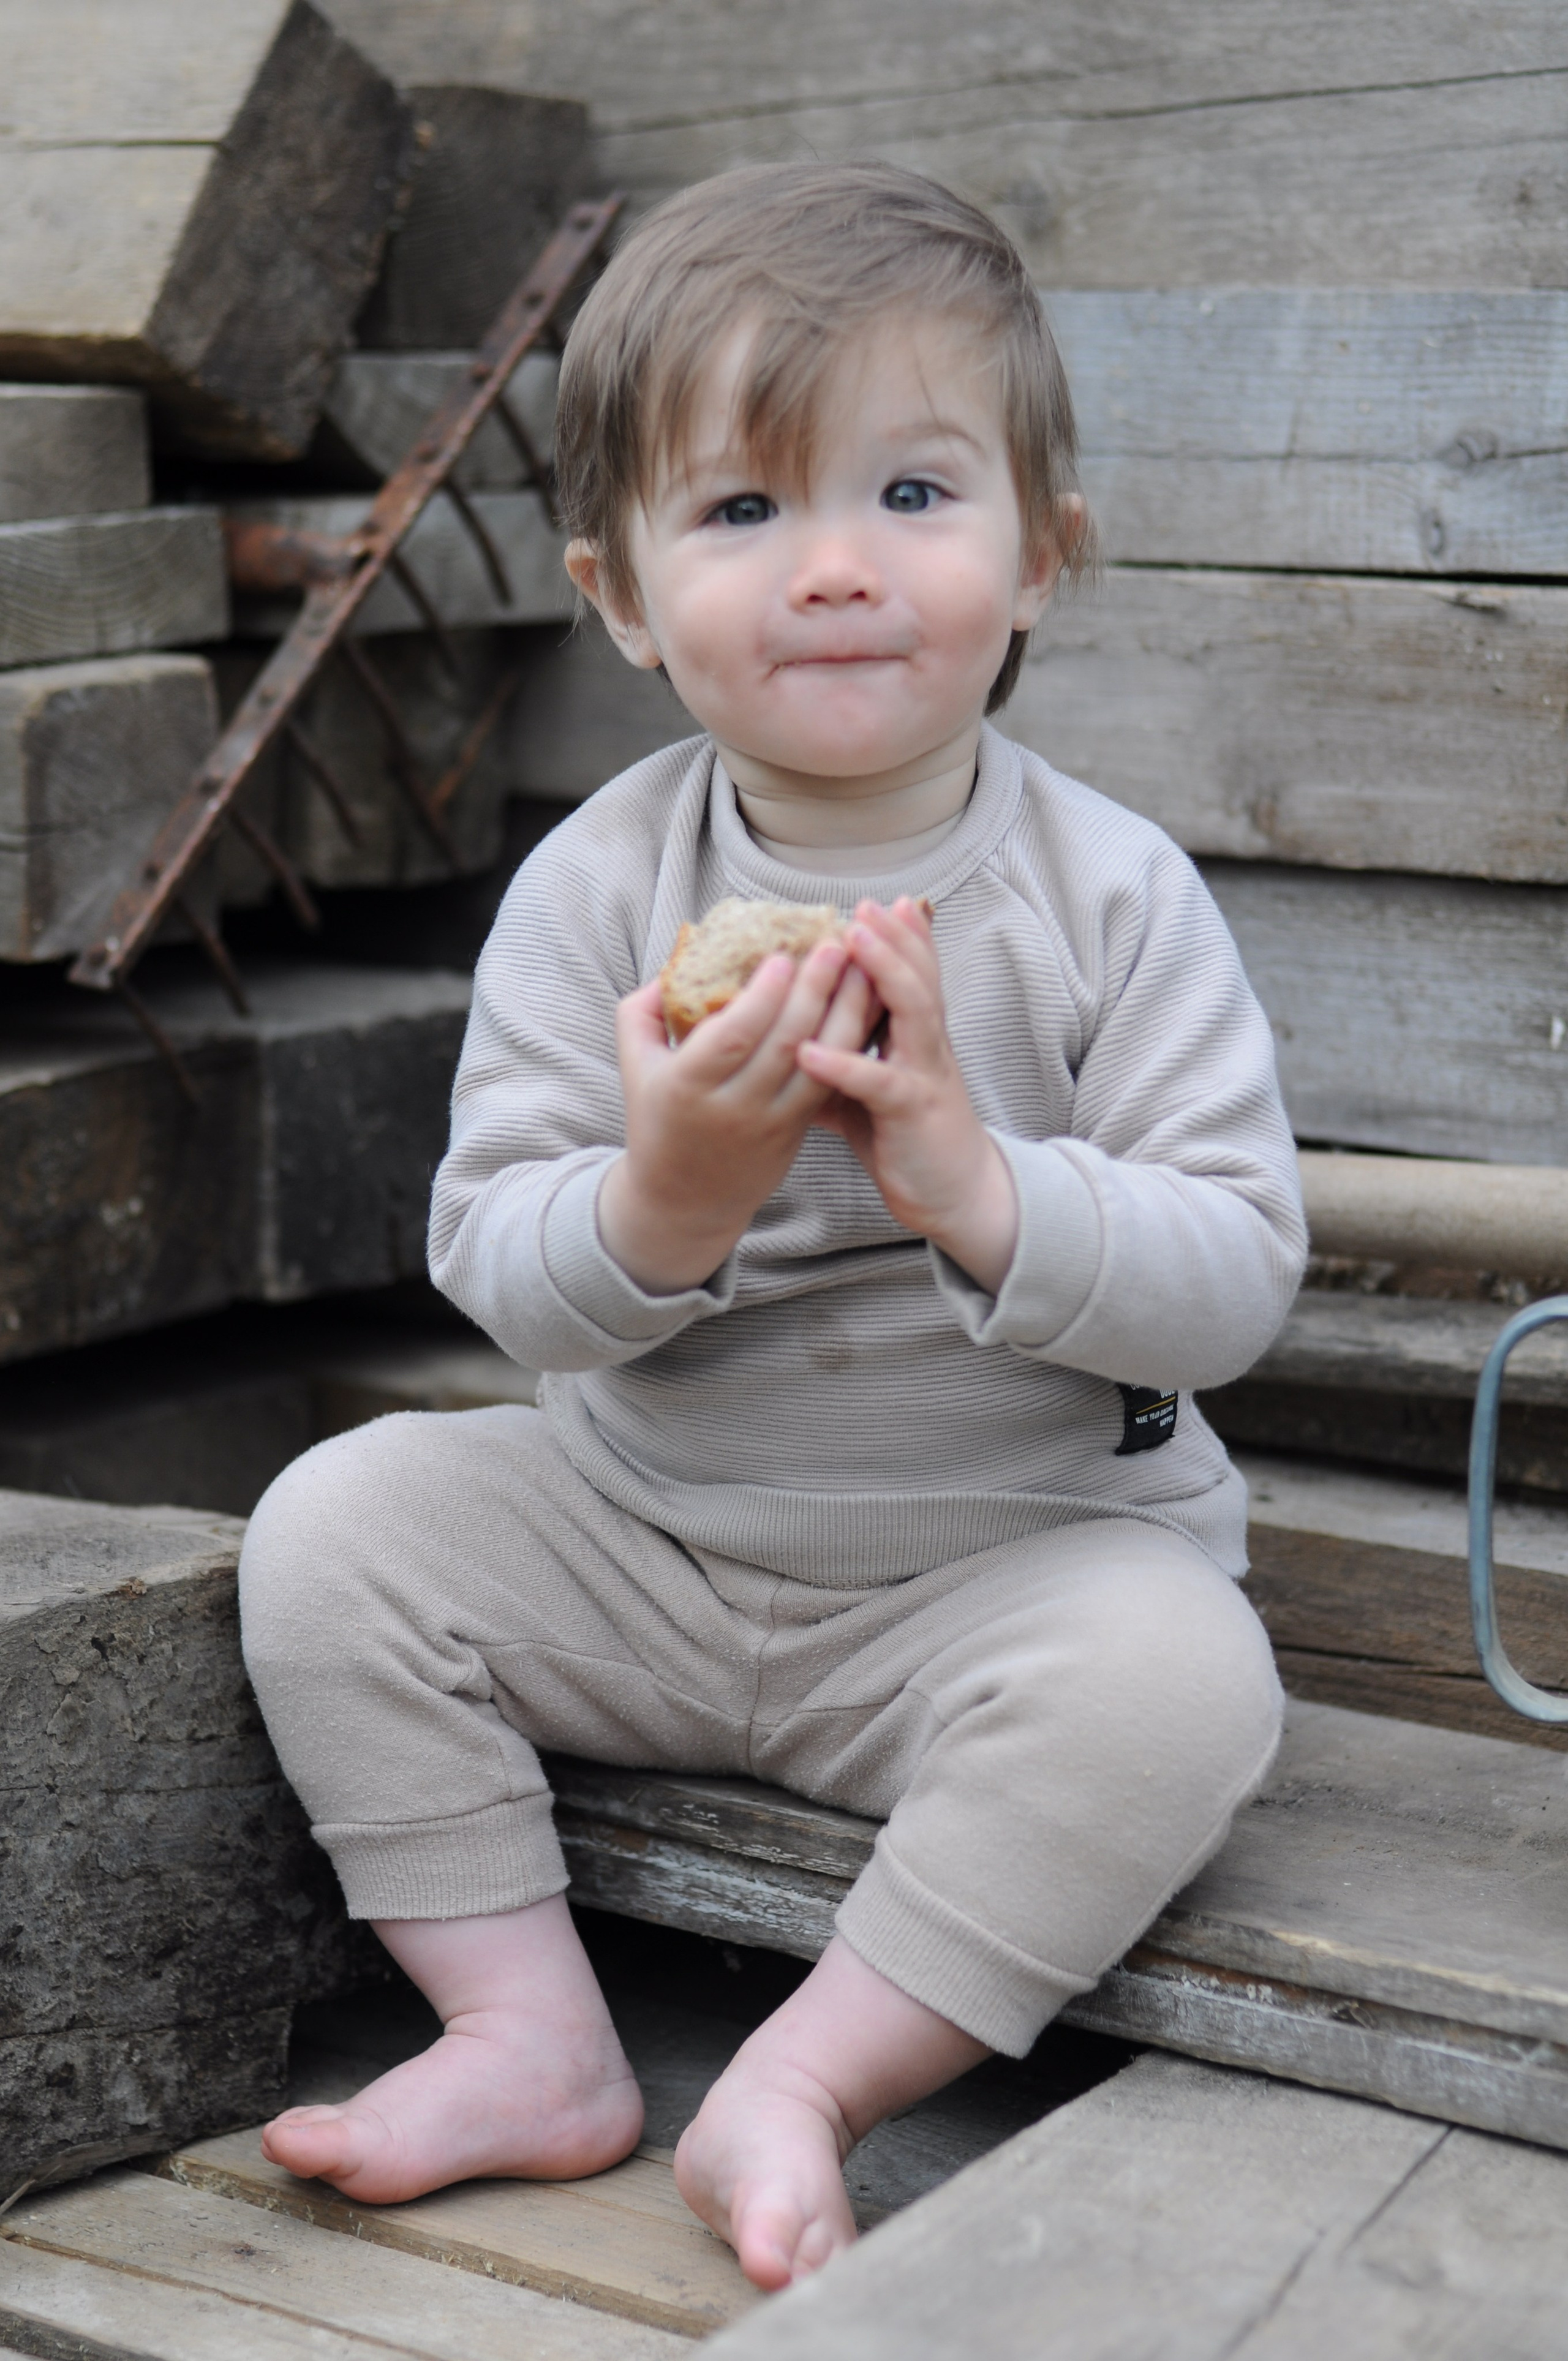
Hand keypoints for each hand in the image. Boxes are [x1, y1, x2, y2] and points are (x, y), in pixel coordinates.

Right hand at [599, 940, 879, 1293]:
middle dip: (815, 990)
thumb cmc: (658, 1120)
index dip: (763, 995)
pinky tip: (863, 1009)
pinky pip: (829, 1081)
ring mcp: (770, 1123)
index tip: (784, 955)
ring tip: (862, 968)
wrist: (685, 1198)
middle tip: (835, 945)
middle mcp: (733, 1108)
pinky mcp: (797, 1131)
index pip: (734, 1036)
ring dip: (846, 1013)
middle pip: (785, 1044)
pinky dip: (850, 1043)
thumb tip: (675, 965)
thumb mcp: (634, 1067)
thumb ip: (642, 1012)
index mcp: (687, 1088)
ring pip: (818, 1063)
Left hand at [797, 898, 1018, 1294]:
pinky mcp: (910, 1113)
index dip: (901, 939)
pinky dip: (842, 1065)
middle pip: (917, 978)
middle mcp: (927, 1049)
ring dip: (881, 973)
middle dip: (894, 938)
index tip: (879, 902)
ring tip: (848, 942)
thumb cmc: (910, 1141)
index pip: (915, 977)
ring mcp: (923, 1077)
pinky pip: (877, 1083)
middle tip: (866, 904)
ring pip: (912, 1012)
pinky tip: (808, 1049)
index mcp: (917, 1041)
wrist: (958, 1195)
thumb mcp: (869, 1095)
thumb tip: (794, 1047)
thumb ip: (840, 1066)